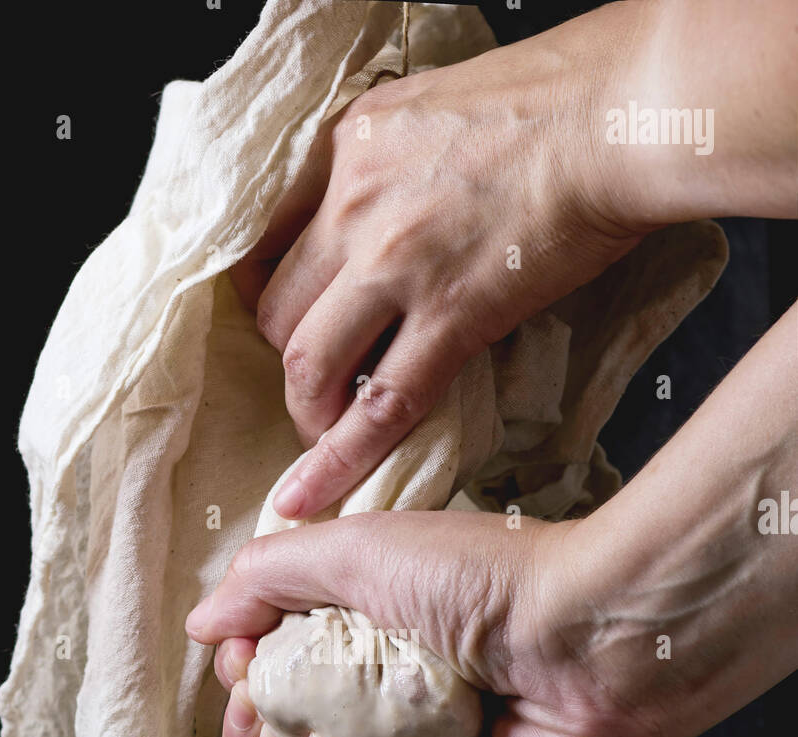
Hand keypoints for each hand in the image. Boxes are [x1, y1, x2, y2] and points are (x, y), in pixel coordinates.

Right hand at [185, 510, 667, 736]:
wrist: (589, 634)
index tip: (242, 658)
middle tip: (255, 711)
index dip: (244, 676)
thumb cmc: (486, 578)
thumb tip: (205, 624)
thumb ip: (268, 577)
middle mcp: (392, 698)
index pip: (279, 673)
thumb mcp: (358, 549)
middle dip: (247, 735)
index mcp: (372, 634)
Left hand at [231, 6, 644, 519]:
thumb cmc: (554, 97)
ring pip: (309, 363)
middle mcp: (353, 205)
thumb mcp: (432, 104)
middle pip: (278, 310)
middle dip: (287, 364)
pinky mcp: (451, 316)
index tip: (277, 326)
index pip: (266, 239)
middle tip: (314, 389)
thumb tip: (387, 207)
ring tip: (320, 441)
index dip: (263, 296)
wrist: (618, 115)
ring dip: (308, 414)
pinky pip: (381, 406)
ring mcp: (395, 264)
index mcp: (347, 147)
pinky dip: (340, 459)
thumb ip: (388, 158)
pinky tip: (315, 494)